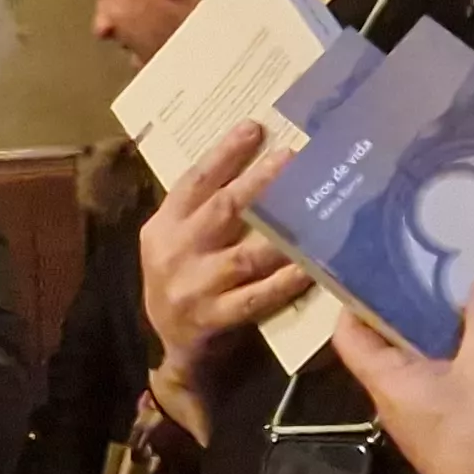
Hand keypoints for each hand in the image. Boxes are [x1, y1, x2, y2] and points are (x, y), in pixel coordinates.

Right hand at [139, 123, 312, 433]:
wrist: (170, 347)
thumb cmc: (183, 281)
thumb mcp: (177, 242)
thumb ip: (201, 212)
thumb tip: (253, 167)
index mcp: (162, 227)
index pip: (193, 182)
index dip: (224, 153)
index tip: (254, 127)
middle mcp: (175, 252)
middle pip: (222, 209)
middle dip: (259, 181)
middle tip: (294, 156)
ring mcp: (195, 287)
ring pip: (244, 254)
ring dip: (280, 229)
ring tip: (311, 206)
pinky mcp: (214, 318)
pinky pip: (258, 296)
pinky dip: (286, 280)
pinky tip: (310, 265)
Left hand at [332, 271, 473, 473]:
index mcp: (387, 382)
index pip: (348, 335)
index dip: (352, 300)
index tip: (375, 268)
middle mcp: (396, 400)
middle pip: (389, 344)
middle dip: (408, 307)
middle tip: (432, 270)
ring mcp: (425, 417)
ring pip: (424, 361)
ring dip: (441, 332)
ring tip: (465, 294)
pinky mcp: (453, 428)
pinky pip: (449, 380)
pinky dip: (464, 356)